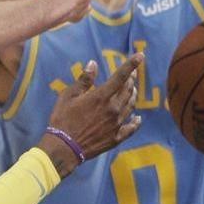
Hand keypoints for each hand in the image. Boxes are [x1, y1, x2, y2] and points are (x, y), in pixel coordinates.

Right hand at [40, 54, 142, 175]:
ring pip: (130, 106)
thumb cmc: (63, 119)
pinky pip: (131, 128)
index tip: (140, 55)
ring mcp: (116, 124)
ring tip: (133, 90)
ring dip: (133, 96)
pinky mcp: (116, 137)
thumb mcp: (68, 95)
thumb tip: (93, 64)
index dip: (131, 65)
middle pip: (128, 90)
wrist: (64, 147)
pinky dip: (136, 122)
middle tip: (133, 73)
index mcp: (101, 96)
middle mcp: (113, 109)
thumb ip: (83, 80)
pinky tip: (138, 119)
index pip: (120, 76)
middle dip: (131, 79)